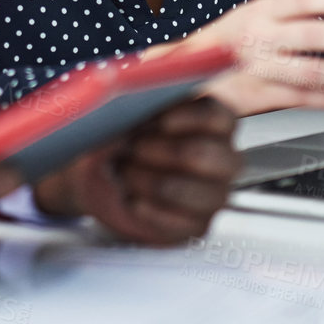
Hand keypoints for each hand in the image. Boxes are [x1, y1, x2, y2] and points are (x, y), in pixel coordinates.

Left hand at [30, 97, 240, 242]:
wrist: (100, 171)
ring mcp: (213, 194)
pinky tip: (131, 198)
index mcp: (213, 122)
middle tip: (132, 148)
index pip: (220, 118)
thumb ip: (136, 99)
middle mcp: (223, 158)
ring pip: (196, 193)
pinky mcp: (197, 225)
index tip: (160, 120)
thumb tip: (127, 98)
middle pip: (210, 156)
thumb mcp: (126, 109)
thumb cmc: (121, 134)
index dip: (191, 118)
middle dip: (164, 152)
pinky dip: (149, 210)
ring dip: (151, 181)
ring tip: (124, 173)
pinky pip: (181, 223)